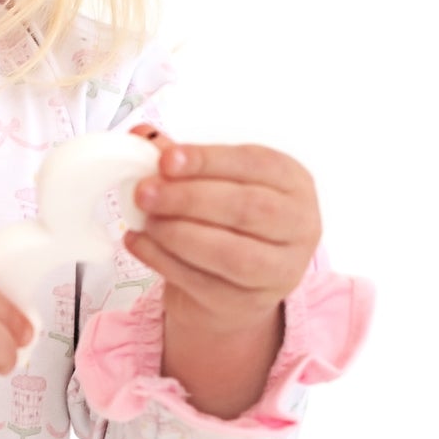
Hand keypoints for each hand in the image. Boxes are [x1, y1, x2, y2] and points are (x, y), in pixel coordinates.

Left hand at [125, 126, 321, 343]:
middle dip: (189, 198)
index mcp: (294, 184)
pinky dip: (163, 261)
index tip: (166, 160)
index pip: (256, 164)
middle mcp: (299, 227)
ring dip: (178, 233)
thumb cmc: (226, 224)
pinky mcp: (248, 303)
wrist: (231, 288)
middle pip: (246, 208)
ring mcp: (278, 270)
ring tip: (144, 219)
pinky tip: (138, 243)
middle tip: (144, 191)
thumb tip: (141, 136)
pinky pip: (203, 282)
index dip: (209, 161)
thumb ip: (181, 160)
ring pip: (229, 252)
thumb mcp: (213, 185)